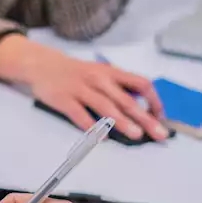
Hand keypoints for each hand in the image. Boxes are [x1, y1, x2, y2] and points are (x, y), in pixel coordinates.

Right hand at [0, 35, 168, 140]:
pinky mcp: (63, 99)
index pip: (140, 83)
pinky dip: (92, 127)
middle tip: (159, 133)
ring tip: (136, 135)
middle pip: (126, 99)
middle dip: (145, 118)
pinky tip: (102, 138)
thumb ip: (117, 87)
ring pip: (105, 106)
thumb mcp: (98, 73)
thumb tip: (139, 108)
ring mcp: (80, 89)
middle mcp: (98, 79)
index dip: (153, 100)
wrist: (41, 64)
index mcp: (110, 72)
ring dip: (122, 122)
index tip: (160, 116)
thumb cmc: (74, 72)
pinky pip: (80, 114)